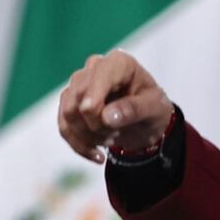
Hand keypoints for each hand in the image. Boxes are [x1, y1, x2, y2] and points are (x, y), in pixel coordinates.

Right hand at [57, 50, 173, 162]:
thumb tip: (106, 117)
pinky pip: (64, 127)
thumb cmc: (153, 108)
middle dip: (96, 124)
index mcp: (119, 63)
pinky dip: (79, 145)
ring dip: (89, 135)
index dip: (93, 97)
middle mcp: (94, 68)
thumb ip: (134, 109)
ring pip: (69, 113)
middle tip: (117, 134)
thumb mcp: (154, 109)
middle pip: (78, 98)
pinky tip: (97, 156)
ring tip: (112, 139)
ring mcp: (78, 85)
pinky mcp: (69, 103)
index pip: (98, 76)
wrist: (146, 121)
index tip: (97, 117)